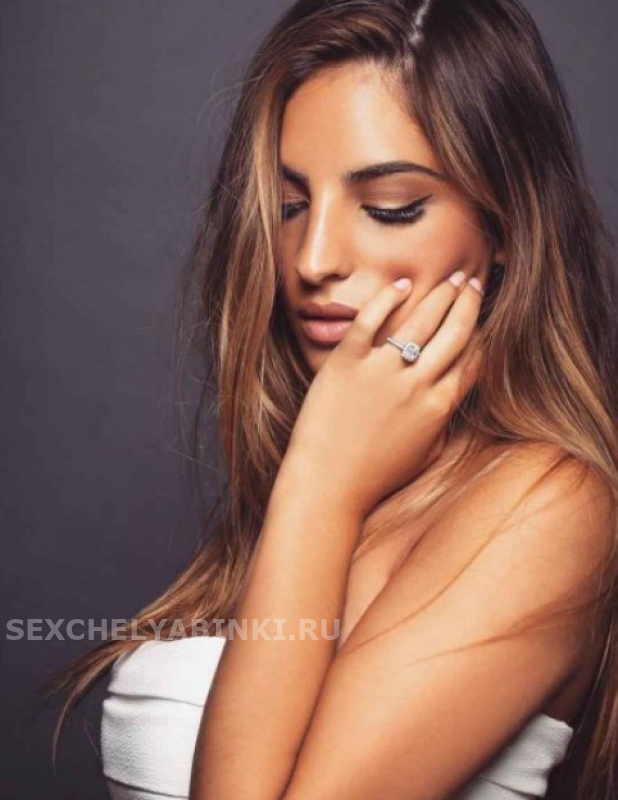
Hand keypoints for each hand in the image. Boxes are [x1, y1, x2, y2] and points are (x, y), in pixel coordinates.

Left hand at [279, 271, 484, 519]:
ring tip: (450, 278)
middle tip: (472, 282)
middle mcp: (417, 385)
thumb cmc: (375, 476)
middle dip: (469, 302)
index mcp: (439, 406)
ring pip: (421, 320)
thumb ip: (443, 423)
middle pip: (456, 332)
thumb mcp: (425, 454)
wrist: (328, 484)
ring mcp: (382, 371)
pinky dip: (389, 297)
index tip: (484, 313)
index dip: (483, 331)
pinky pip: (371, 319)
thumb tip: (454, 397)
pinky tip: (402, 283)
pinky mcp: (347, 362)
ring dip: (441, 294)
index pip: (473, 359)